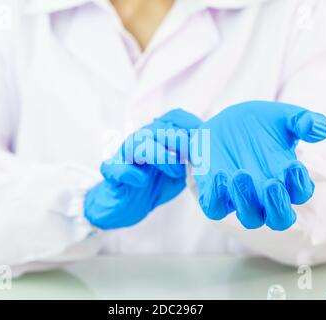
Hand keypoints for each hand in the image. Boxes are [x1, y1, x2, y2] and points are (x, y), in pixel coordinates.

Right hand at [84, 109, 201, 229]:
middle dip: (178, 142)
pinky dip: (129, 172)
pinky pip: (115, 167)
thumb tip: (213, 152)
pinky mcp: (111, 172)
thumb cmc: (156, 185)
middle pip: (158, 129)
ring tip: (176, 172)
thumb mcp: (181, 171)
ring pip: (138, 143)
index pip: (173, 118)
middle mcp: (140, 140)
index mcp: (158, 136)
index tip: (205, 142)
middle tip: (192, 161)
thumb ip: (192, 160)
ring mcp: (123, 155)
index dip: (191, 126)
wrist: (128, 206)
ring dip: (159, 155)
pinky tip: (141, 181)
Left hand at [191, 101, 325, 230]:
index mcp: (287, 179)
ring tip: (241, 174)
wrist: (223, 122)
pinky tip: (220, 175)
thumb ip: (303, 121)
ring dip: (247, 201)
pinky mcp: (214, 193)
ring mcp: (240, 197)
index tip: (292, 165)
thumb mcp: (283, 117)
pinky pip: (215, 209)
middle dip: (278, 206)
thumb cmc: (260, 124)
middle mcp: (266, 195)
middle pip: (279, 219)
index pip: (300, 193)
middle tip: (272, 184)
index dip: (299, 184)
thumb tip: (318, 128)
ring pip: (250, 218)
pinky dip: (217, 198)